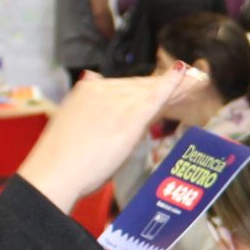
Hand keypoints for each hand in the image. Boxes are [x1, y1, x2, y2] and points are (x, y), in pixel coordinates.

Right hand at [15, 63, 206, 208]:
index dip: (147, 87)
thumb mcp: (74, 125)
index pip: (125, 86)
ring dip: (176, 86)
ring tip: (196, 83)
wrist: (53, 173)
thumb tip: (94, 86)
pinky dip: (172, 84)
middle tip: (190, 82)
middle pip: (140, 85)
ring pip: (151, 90)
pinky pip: (155, 97)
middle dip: (165, 85)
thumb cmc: (61, 161)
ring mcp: (117, 103)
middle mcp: (102, 89)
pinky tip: (185, 76)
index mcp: (87, 90)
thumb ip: (90, 110)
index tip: (163, 85)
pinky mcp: (129, 118)